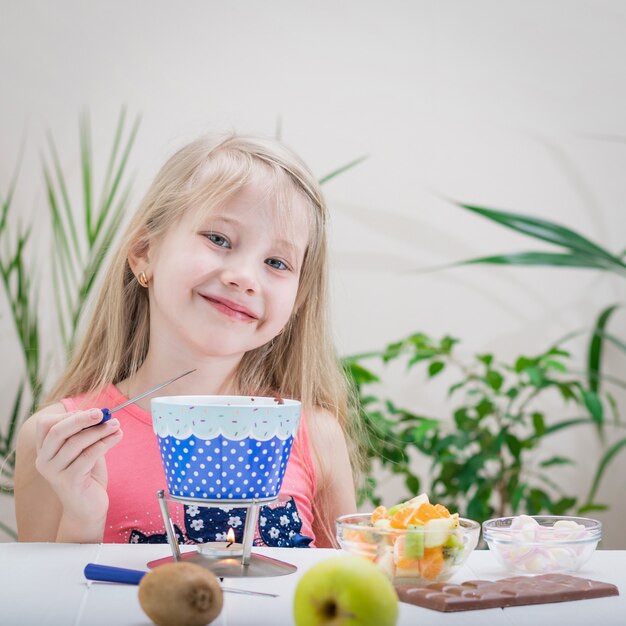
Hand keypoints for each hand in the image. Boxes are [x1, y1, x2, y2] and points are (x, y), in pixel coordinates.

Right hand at [34, 408, 122, 529]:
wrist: (88, 507)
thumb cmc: (87, 474)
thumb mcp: (84, 449)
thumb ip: (87, 433)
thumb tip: (102, 414)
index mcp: (44, 449)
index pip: (46, 424)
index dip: (69, 414)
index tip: (92, 413)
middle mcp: (44, 460)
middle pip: (58, 431)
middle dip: (81, 419)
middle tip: (102, 413)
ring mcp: (54, 473)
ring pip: (75, 443)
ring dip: (99, 430)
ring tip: (116, 425)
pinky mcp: (69, 482)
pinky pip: (88, 456)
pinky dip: (105, 443)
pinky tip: (117, 437)